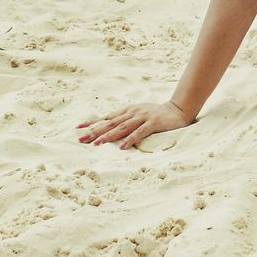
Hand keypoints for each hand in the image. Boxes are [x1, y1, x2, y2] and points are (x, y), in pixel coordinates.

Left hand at [77, 101, 193, 148]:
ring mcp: (143, 117)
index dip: (92, 122)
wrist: (178, 110)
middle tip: (81, 139)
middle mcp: (133, 112)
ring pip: (122, 128)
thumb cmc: (156, 114)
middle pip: (110, 123)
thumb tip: (108, 127)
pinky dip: (130, 139)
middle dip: (95, 131)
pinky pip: (140, 132)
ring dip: (109, 136)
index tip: (78, 128)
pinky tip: (122, 147)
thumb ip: (125, 119)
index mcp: (128, 110)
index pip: (106, 117)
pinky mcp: (153, 123)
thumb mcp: (138, 114)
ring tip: (97, 144)